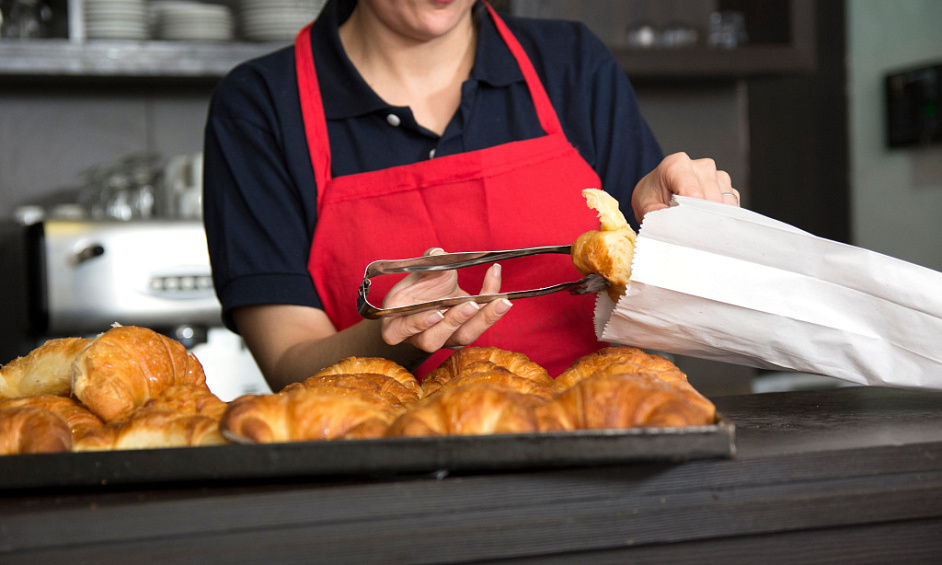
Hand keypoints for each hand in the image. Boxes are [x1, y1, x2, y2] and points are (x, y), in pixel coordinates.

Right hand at [380, 248, 512, 351]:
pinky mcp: (462, 336)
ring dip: (482, 319)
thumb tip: (438, 253)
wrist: (429, 298)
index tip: (435, 313)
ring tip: (500, 301)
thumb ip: (426, 264)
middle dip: (455, 321)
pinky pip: (478, 325)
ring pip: (462, 336)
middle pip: (436, 339)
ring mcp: (443, 340)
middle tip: (471, 304)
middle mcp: (420, 338)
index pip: (401, 332)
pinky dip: (491, 308)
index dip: (417, 324)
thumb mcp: (416, 276)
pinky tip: (498, 288)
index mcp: (397, 326)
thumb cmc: (416, 290)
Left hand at [631, 152, 739, 221]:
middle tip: (688, 231)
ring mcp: (717, 175)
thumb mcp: (646, 206)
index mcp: (677, 164)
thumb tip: (674, 226)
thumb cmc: (652, 197)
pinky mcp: (727, 187)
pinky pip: (732, 207)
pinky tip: (706, 220)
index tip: (686, 227)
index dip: (690, 213)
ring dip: (712, 219)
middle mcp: (701, 166)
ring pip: (724, 204)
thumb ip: (656, 214)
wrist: (658, 192)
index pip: (692, 191)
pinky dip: (721, 218)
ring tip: (695, 225)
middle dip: (701, 218)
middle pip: (710, 199)